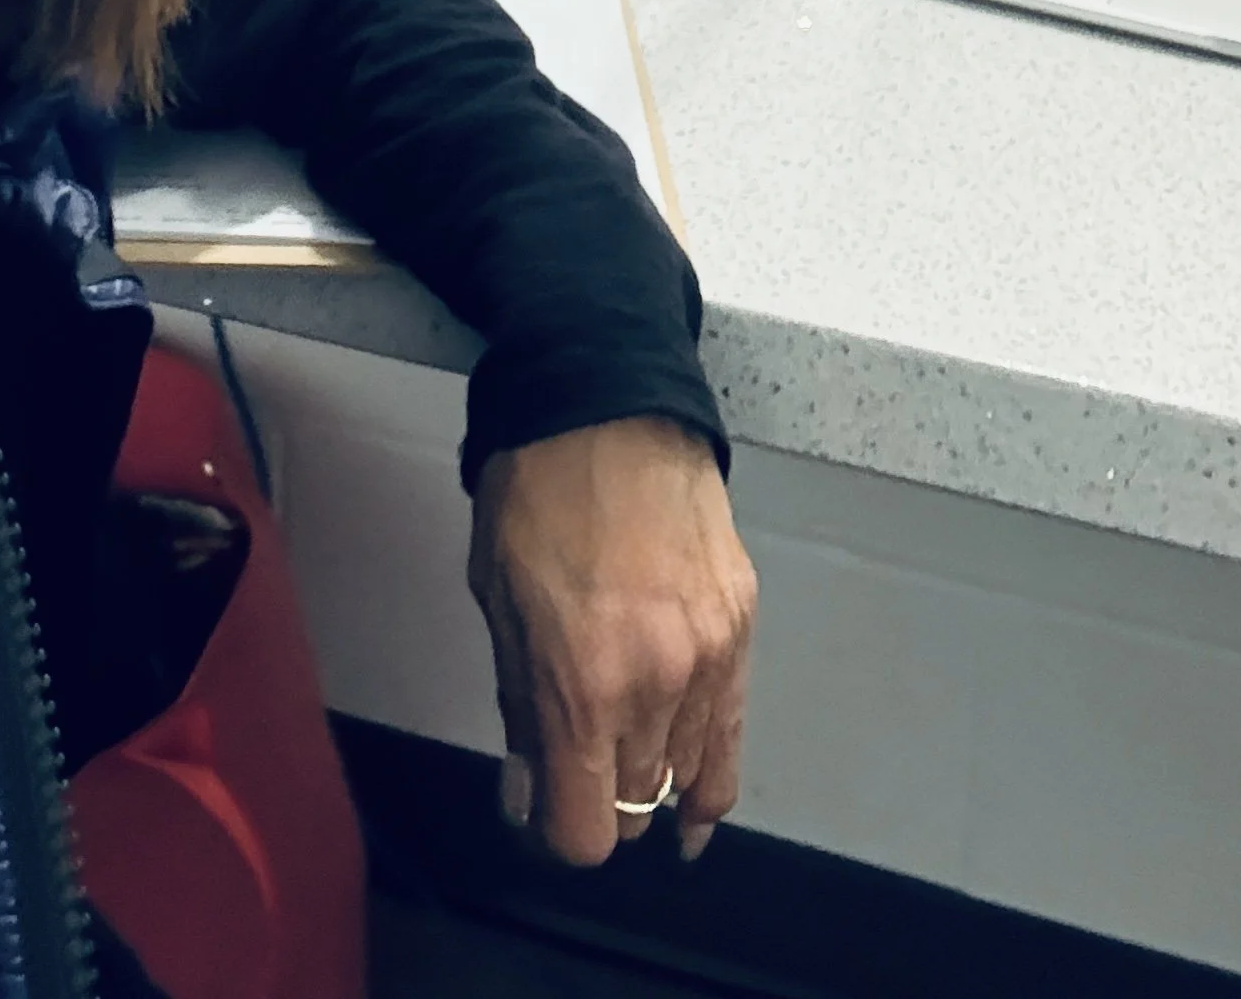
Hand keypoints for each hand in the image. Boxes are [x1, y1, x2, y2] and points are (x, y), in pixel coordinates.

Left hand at [467, 417, 754, 870]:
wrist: (607, 407)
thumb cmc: (533, 495)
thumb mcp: (498, 604)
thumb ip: (520, 710)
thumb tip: (530, 791)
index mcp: (584, 686)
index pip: (586, 831)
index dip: (557, 832)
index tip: (540, 810)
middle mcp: (658, 689)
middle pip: (636, 807)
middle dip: (599, 801)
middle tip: (571, 768)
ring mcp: (710, 660)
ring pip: (686, 778)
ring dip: (650, 782)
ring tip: (624, 765)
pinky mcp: (741, 629)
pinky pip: (731, 736)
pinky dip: (710, 775)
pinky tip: (694, 805)